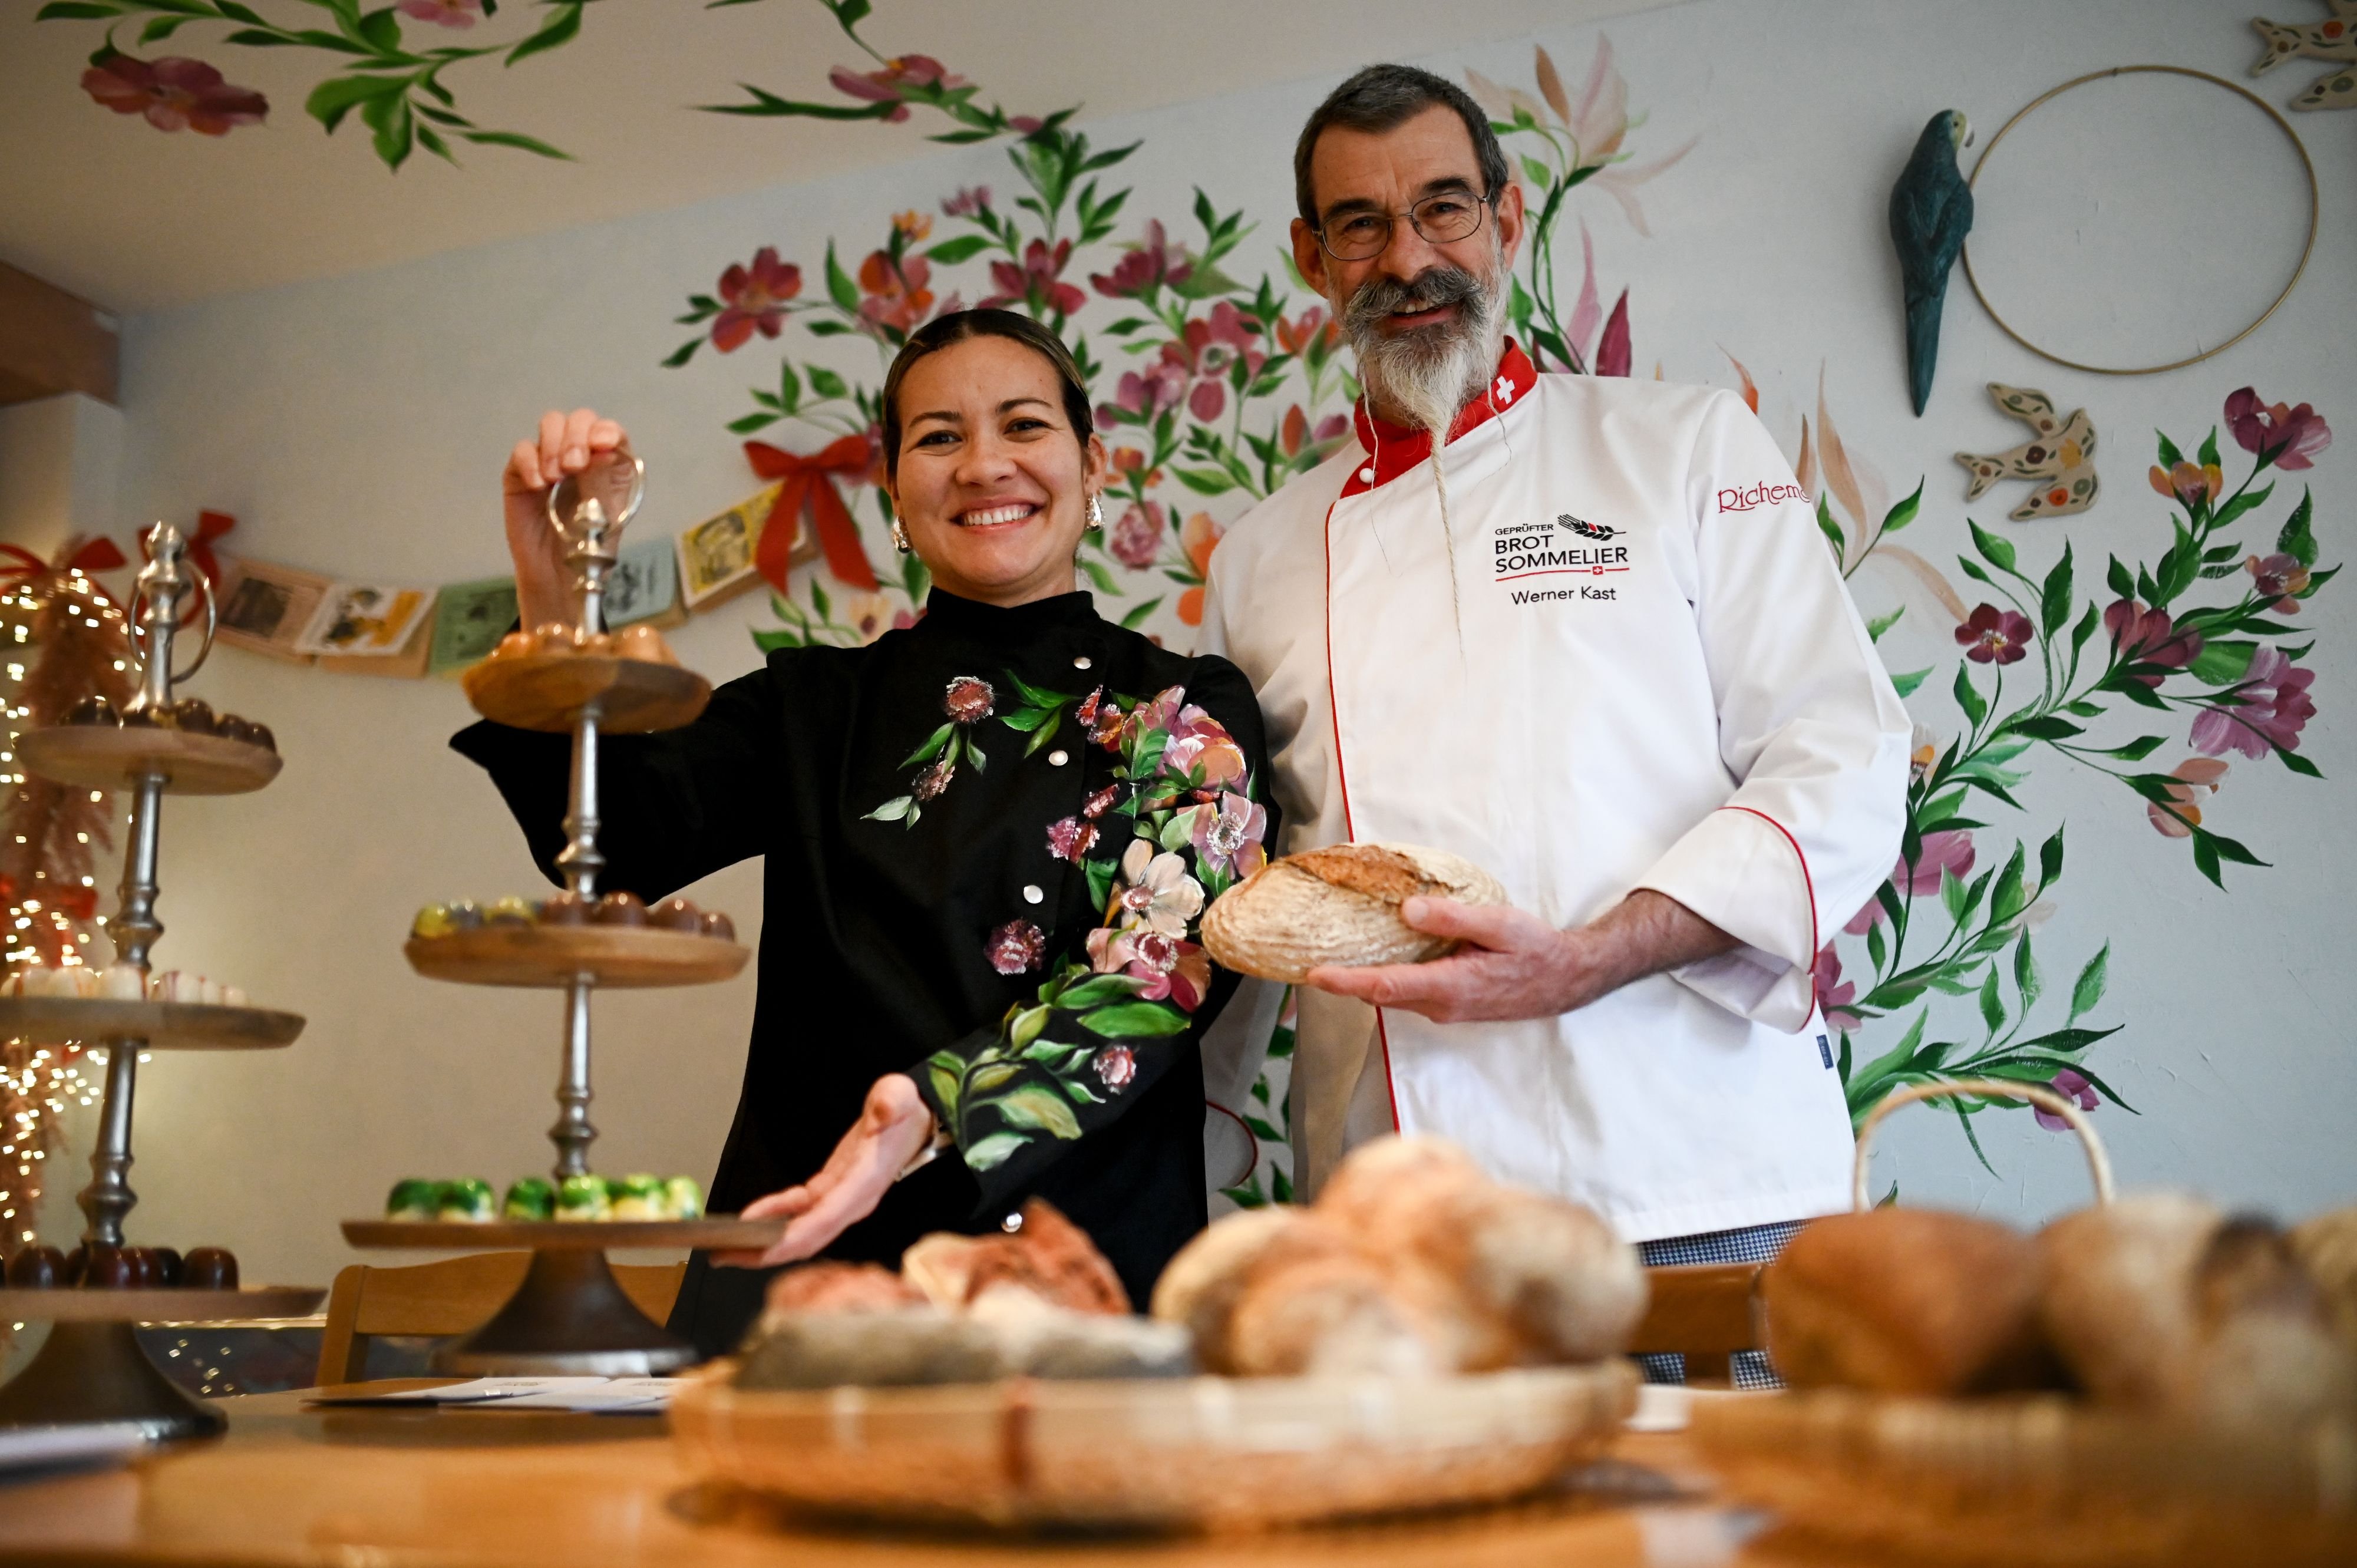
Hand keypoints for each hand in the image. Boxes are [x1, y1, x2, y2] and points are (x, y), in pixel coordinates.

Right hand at [502, 408, 629, 628]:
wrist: (558, 576)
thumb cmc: (588, 548)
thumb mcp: (605, 516)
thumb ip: (605, 481)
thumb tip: (606, 448)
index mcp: (609, 465)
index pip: (609, 431)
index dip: (606, 430)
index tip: (602, 445)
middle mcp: (581, 456)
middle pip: (579, 419)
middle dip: (577, 437)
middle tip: (575, 466)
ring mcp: (550, 461)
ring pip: (551, 424)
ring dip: (554, 444)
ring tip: (556, 477)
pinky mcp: (522, 474)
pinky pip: (522, 450)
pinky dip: (529, 462)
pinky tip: (538, 486)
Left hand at [711, 1074, 936, 1269]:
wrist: (917, 1120)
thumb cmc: (905, 1110)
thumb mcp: (899, 1095)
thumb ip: (892, 1102)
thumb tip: (883, 1110)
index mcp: (865, 1182)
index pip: (827, 1218)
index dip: (793, 1235)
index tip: (763, 1247)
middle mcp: (853, 1201)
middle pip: (809, 1237)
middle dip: (768, 1251)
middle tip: (725, 1256)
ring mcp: (842, 1201)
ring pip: (801, 1231)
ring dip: (765, 1242)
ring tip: (726, 1248)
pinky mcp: (831, 1193)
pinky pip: (799, 1212)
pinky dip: (774, 1217)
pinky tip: (750, 1217)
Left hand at [1303, 890, 1736, 1023]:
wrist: (1568, 979)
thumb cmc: (1536, 949)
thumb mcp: (1500, 923)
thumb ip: (1453, 918)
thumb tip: (1407, 911)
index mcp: (1450, 986)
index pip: (1385, 987)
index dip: (1345, 982)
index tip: (1312, 975)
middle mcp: (1441, 1006)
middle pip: (1380, 995)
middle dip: (1343, 981)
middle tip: (1306, 959)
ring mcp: (1445, 1009)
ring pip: (1393, 996)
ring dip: (1362, 980)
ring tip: (1330, 957)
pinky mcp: (1450, 1005)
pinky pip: (1408, 993)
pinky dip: (1386, 978)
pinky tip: (1377, 956)